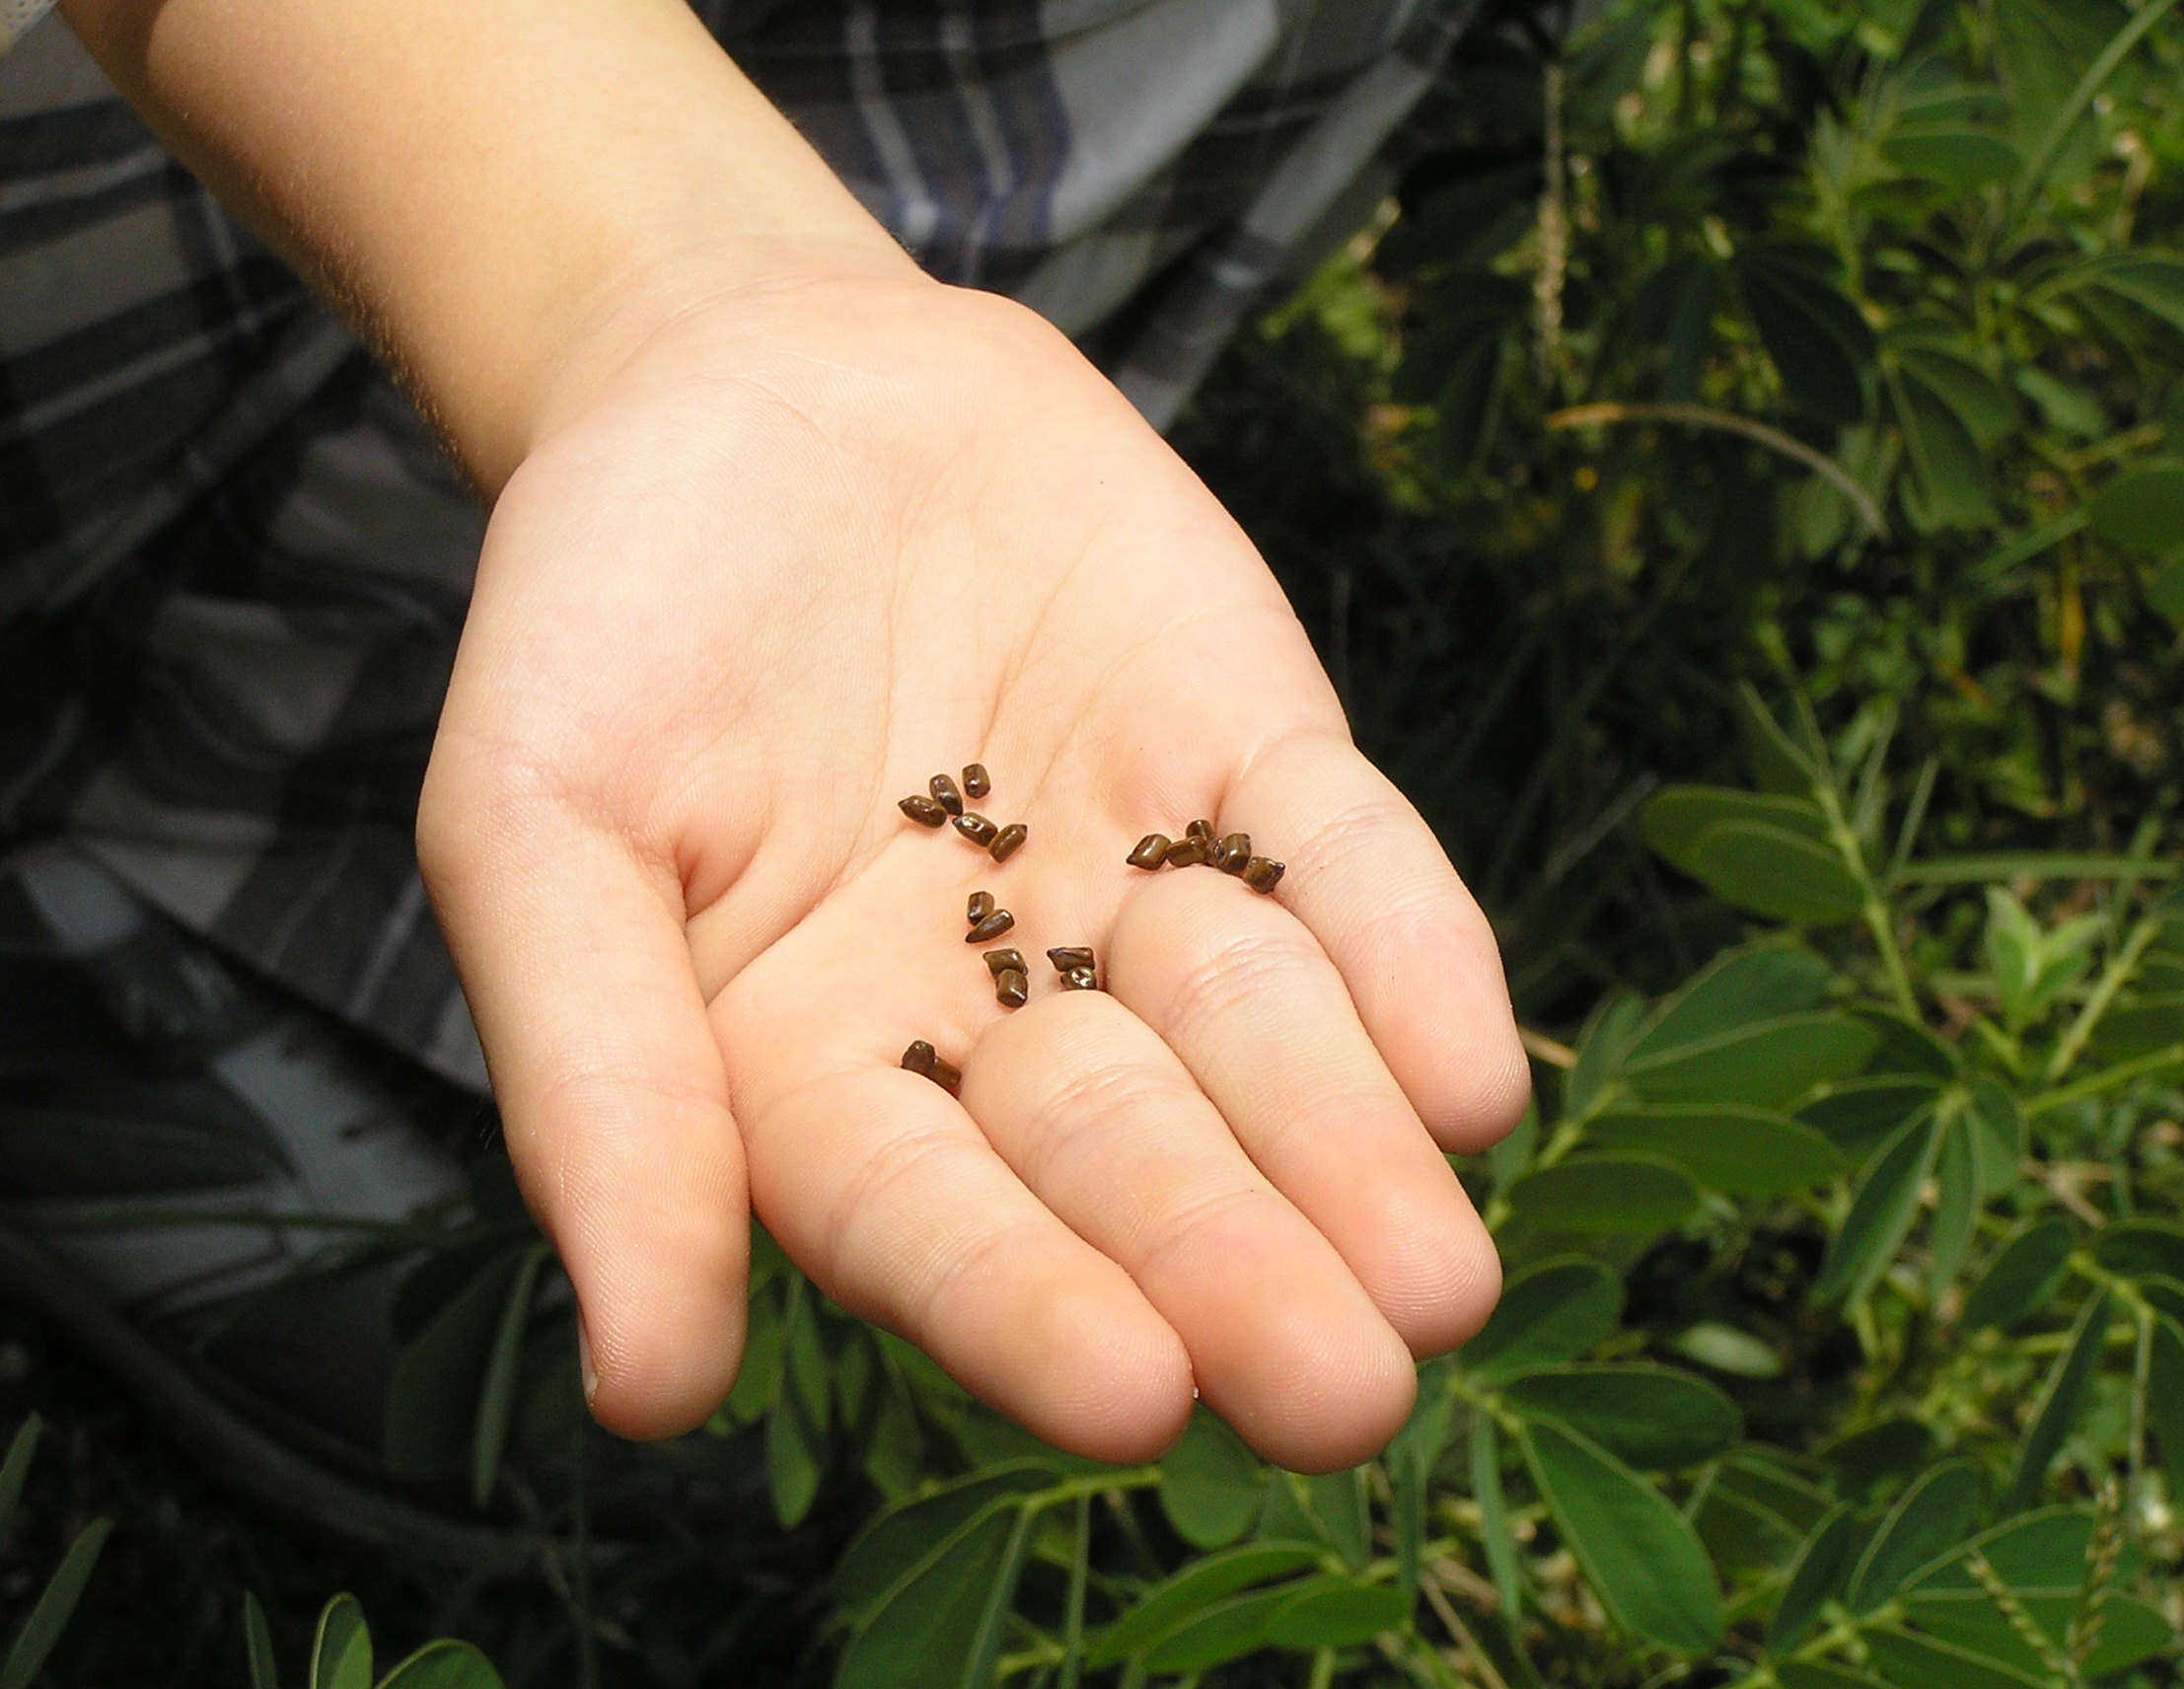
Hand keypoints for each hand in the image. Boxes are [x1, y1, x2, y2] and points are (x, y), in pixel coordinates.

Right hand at [417, 273, 1527, 1472]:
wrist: (751, 373)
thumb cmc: (605, 613)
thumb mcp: (540, 827)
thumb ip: (600, 1089)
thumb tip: (644, 1395)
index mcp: (814, 1078)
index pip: (929, 1225)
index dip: (1023, 1308)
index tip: (1134, 1395)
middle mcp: (1001, 1018)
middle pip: (1128, 1161)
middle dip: (1233, 1269)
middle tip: (1348, 1396)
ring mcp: (1140, 889)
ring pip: (1261, 1038)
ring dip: (1349, 1152)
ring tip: (1439, 1283)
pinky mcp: (1249, 760)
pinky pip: (1344, 861)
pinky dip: (1409, 954)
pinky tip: (1469, 1075)